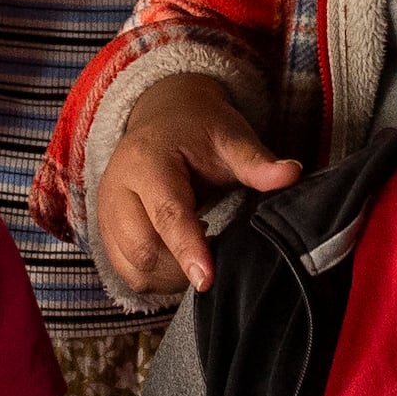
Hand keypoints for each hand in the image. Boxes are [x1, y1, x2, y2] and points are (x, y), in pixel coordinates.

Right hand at [92, 74, 301, 301]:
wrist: (163, 115)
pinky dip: (153, 276)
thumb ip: (256, 162)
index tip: (207, 280)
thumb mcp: (231, 136)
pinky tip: (178, 260)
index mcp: (147, 161)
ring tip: (197, 256)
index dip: (187, 250)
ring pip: (131, 266)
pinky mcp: (104, 229)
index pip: (167, 215)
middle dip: (179, 267)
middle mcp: (117, 187)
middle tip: (216, 259)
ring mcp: (105, 211)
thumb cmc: (199, 127)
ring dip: (166, 276)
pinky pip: (125, 270)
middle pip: (142, 248)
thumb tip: (292, 174)